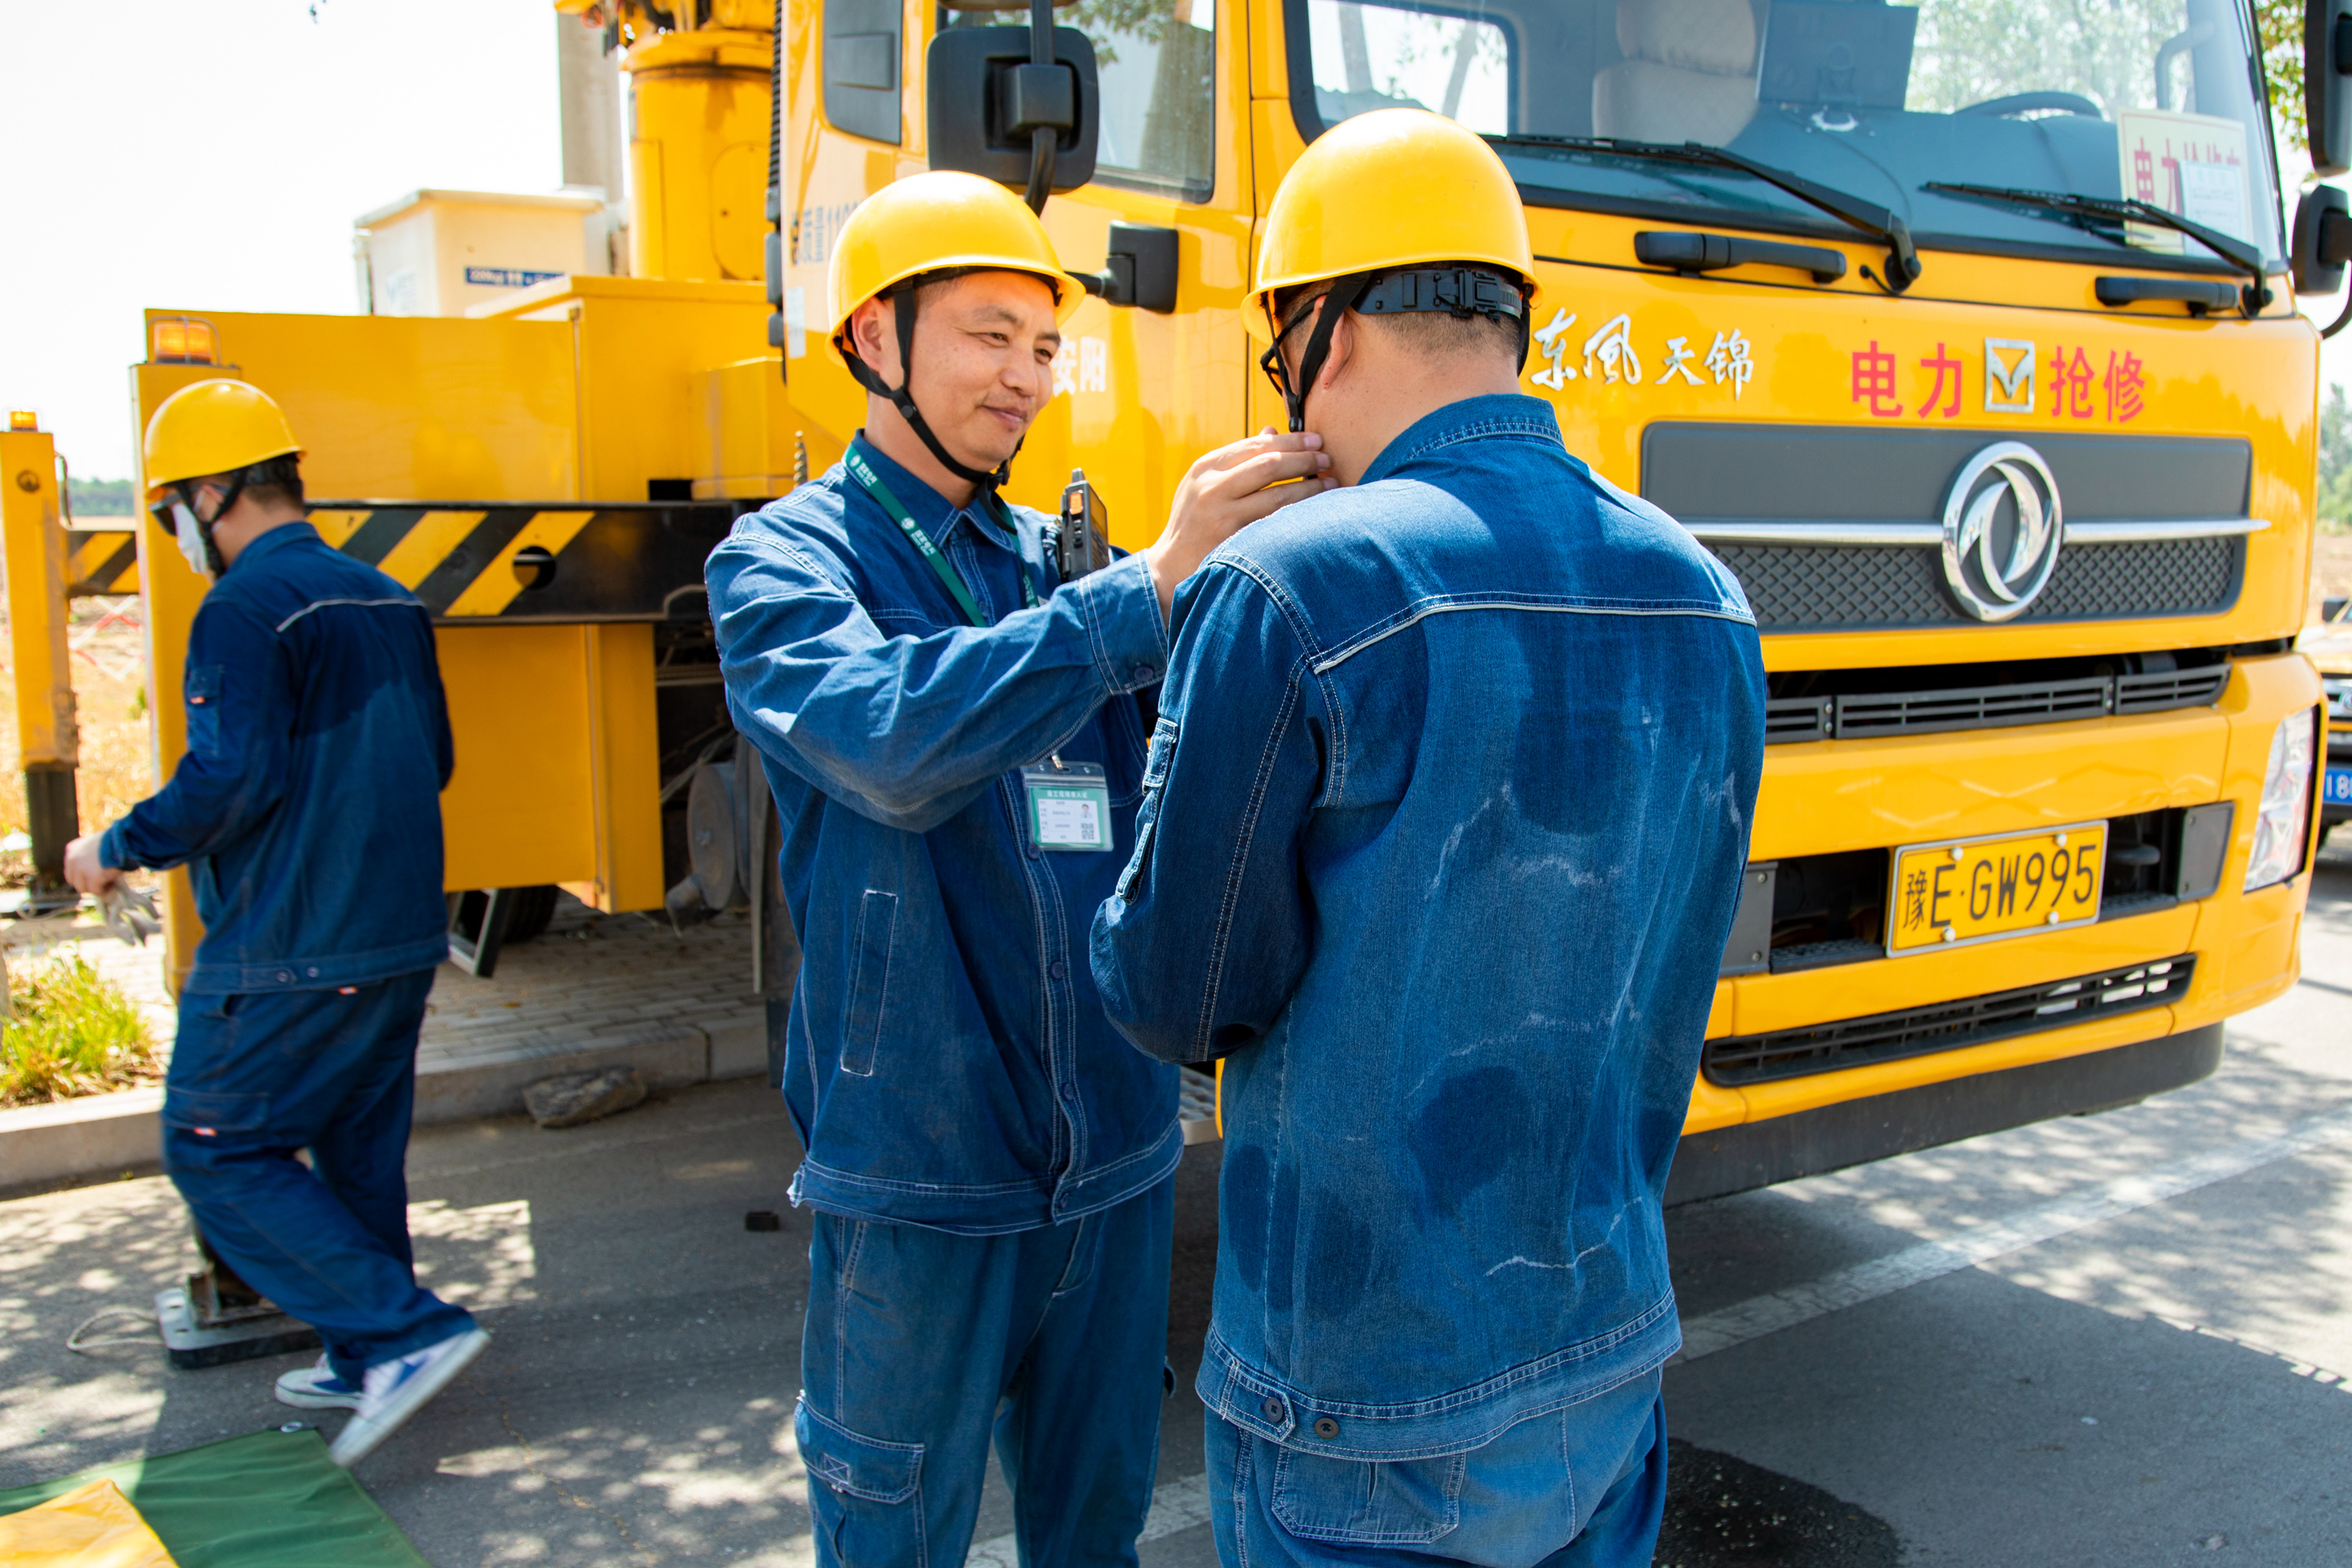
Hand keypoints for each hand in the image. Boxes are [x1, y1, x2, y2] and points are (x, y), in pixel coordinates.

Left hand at [63, 834, 119, 898]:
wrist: (125, 840)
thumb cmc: (116, 841)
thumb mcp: (96, 845)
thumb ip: (90, 856)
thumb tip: (94, 870)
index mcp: (72, 849)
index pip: (71, 870)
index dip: (82, 876)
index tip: (94, 876)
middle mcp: (72, 859)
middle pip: (74, 881)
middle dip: (87, 883)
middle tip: (101, 882)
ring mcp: (81, 869)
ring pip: (83, 888)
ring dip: (95, 888)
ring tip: (109, 883)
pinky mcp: (93, 878)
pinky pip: (96, 891)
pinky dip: (104, 891)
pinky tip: (113, 886)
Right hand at [1143, 429, 1334, 619]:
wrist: (1169, 567)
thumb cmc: (1193, 524)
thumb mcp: (1205, 485)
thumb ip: (1237, 461)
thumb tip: (1271, 432)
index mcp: (1206, 467)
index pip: (1256, 445)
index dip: (1291, 441)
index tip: (1316, 441)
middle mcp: (1212, 486)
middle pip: (1269, 463)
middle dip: (1303, 459)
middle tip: (1327, 459)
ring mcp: (1221, 512)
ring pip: (1277, 493)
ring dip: (1309, 487)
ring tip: (1330, 483)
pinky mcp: (1231, 537)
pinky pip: (1274, 521)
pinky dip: (1297, 513)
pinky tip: (1314, 510)